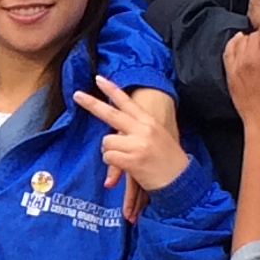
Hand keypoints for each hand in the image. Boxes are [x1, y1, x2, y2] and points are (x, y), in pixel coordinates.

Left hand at [75, 75, 190, 196]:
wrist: (182, 181)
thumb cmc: (170, 162)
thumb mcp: (159, 138)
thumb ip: (140, 130)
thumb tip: (119, 129)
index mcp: (150, 122)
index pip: (127, 102)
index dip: (112, 90)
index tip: (98, 79)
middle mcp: (143, 130)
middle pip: (112, 114)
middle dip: (92, 104)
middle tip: (77, 95)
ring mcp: (138, 145)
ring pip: (107, 141)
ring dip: (109, 151)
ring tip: (124, 159)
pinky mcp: (132, 160)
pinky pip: (109, 157)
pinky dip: (112, 164)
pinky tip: (125, 167)